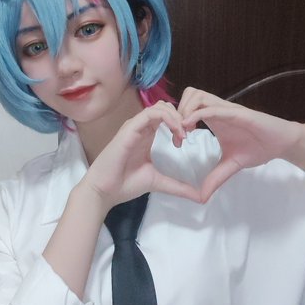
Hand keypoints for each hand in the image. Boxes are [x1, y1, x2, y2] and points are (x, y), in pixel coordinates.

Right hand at [82, 101, 200, 209]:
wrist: (104, 191)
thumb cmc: (125, 184)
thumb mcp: (158, 182)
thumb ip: (178, 186)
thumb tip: (200, 197)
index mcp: (146, 136)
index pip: (165, 117)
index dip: (181, 123)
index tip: (187, 140)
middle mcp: (140, 128)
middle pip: (164, 107)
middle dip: (181, 116)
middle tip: (189, 133)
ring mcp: (134, 126)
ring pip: (159, 107)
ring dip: (176, 117)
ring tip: (183, 134)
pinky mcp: (129, 129)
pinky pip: (150, 114)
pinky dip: (167, 119)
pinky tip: (175, 133)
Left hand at [178, 87, 302, 201]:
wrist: (282, 143)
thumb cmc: (258, 148)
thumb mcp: (231, 165)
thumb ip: (216, 178)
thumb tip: (202, 197)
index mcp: (214, 119)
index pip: (188, 108)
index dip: (176, 122)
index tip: (175, 143)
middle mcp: (218, 110)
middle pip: (189, 94)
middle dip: (177, 112)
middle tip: (177, 133)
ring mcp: (227, 110)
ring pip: (197, 95)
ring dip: (185, 110)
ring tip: (184, 131)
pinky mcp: (238, 113)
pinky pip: (214, 108)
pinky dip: (198, 115)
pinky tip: (191, 127)